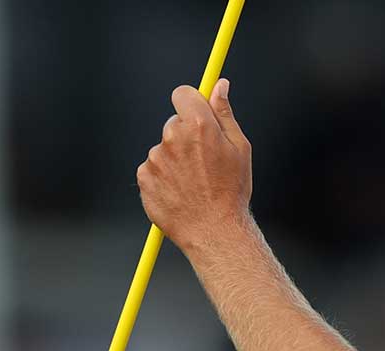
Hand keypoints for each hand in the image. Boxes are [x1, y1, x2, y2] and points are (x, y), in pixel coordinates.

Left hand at [136, 78, 252, 250]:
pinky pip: (153, 169)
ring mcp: (156, 158)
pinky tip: (181, 192)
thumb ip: (225, 114)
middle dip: (186, 136)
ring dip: (175, 159)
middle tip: (203, 162)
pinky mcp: (144, 177)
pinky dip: (164, 177)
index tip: (196, 112)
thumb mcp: (240, 149)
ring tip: (194, 183)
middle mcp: (173, 138)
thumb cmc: (231, 192)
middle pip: (174, 123)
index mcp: (199, 127)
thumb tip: (220, 85)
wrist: (213, 231)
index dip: (191, 102)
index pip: (183, 94)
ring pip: (164, 149)